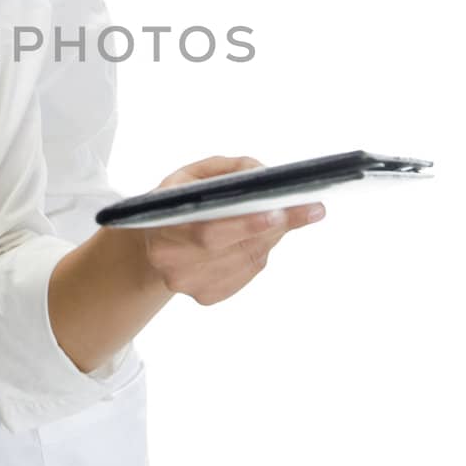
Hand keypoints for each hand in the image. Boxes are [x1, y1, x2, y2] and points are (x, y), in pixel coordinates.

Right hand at [143, 156, 324, 306]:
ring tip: (292, 215)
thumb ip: (228, 169)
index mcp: (160, 226)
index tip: (279, 211)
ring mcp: (188, 283)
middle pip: (230, 248)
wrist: (156, 242)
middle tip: (309, 210)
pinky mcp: (206, 296)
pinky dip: (261, 251)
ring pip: (245, 261)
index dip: (244, 224)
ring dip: (272, 237)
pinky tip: (265, 235)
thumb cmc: (179, 201)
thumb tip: (264, 176)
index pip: (207, 230)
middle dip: (271, 227)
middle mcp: (169, 260)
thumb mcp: (194, 174)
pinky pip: (247, 273)